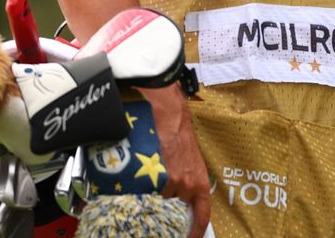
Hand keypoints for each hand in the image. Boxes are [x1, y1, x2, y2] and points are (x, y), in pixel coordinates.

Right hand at [145, 86, 210, 237]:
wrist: (166, 109)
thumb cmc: (178, 128)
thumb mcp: (189, 156)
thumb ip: (186, 176)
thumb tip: (176, 191)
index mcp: (199, 180)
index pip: (202, 214)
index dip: (196, 230)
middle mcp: (185, 183)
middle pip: (172, 205)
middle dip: (163, 200)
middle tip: (156, 189)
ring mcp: (168, 180)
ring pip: (154, 197)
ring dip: (148, 189)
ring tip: (143, 174)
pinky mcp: (150, 173)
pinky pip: (141, 189)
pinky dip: (136, 185)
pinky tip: (133, 175)